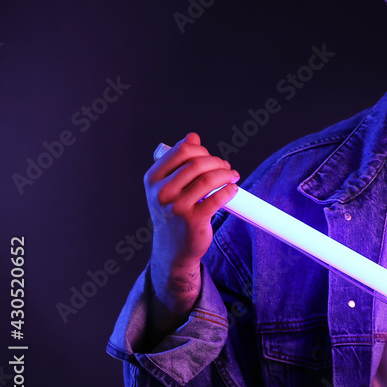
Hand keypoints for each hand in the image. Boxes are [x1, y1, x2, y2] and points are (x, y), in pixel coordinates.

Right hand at [143, 132, 238, 330]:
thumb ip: (179, 160)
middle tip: (225, 167)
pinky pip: (217, 198)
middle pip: (196, 164)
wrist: (173, 249)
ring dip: (225, 174)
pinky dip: (229, 190)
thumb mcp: (169, 185)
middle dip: (216, 162)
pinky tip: (233, 189)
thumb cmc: (173, 212)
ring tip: (232, 176)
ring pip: (208, 179)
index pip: (180, 151)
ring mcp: (176, 208)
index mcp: (153, 180)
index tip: (210, 156)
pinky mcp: (193, 221)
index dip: (200, 149)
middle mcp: (161, 193)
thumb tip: (192, 136)